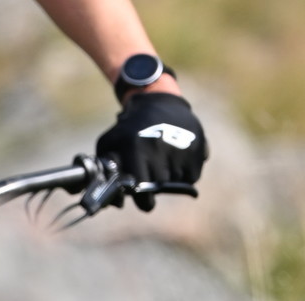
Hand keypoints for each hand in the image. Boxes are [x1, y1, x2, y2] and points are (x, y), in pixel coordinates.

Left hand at [95, 91, 206, 210]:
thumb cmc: (129, 129)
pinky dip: (186, 174)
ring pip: (179, 183)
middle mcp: (160, 148)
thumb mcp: (109, 144)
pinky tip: (177, 163)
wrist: (158, 102)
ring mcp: (181, 147)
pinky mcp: (198, 146)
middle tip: (151, 180)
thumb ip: (105, 172)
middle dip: (156, 188)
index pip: (142, 191)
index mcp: (136, 150)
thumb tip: (115, 203)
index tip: (142, 196)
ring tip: (163, 168)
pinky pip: (193, 175)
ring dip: (171, 181)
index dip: (142, 199)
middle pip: (161, 187)